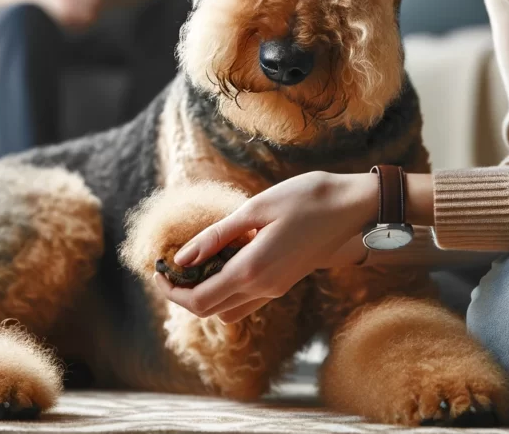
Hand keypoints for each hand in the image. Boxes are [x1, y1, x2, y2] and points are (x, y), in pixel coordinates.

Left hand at [154, 171, 377, 324]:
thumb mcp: (254, 209)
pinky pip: (245, 300)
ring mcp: (275, 289)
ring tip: (197, 262)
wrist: (350, 206)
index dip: (171, 292)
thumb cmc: (304, 198)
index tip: (158, 270)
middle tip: (171, 266)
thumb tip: (181, 259)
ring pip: (227, 310)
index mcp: (252, 270)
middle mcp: (263, 288)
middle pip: (209, 310)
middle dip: (184, 294)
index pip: (199, 301)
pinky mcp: (283, 283)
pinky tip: (225, 259)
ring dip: (206, 294)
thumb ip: (216, 237)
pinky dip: (226, 288)